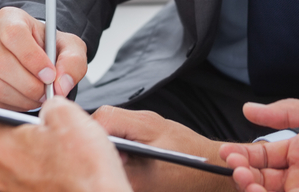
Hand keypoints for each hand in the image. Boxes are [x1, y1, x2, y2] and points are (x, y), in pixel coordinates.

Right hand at [0, 6, 86, 110]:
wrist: (31, 56)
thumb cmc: (48, 48)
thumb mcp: (69, 47)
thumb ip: (72, 62)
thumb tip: (62, 85)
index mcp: (9, 17)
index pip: (14, 34)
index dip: (32, 58)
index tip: (50, 75)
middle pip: (1, 63)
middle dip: (29, 85)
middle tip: (47, 93)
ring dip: (21, 98)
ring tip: (38, 97)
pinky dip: (10, 105)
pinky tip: (24, 99)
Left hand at [0, 96, 129, 191]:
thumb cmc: (85, 169)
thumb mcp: (67, 114)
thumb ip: (49, 103)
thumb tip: (50, 107)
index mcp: (1, 147)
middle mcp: (2, 173)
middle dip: (16, 131)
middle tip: (40, 122)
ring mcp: (16, 191)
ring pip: (16, 162)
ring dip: (32, 151)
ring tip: (61, 145)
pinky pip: (30, 178)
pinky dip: (43, 169)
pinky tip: (66, 164)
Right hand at [92, 105, 230, 191]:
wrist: (217, 170)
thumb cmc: (190, 174)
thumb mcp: (149, 181)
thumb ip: (120, 172)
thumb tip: (96, 170)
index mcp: (144, 123)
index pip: (103, 117)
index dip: (86, 134)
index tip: (81, 154)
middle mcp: (143, 119)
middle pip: (104, 120)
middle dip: (93, 140)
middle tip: (91, 163)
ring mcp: (146, 125)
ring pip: (112, 128)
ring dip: (105, 146)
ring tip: (105, 167)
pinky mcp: (149, 133)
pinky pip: (124, 135)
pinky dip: (117, 149)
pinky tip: (120, 167)